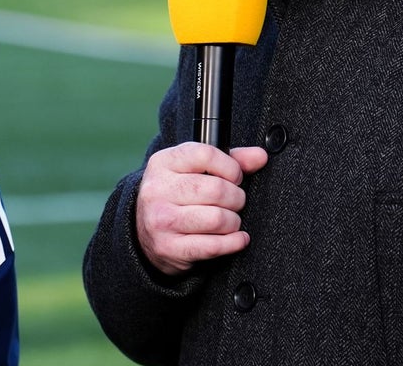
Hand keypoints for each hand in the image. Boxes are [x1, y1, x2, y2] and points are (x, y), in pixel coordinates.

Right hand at [135, 141, 266, 276]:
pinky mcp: (169, 247)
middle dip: (236, 198)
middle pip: (217, 189)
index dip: (230, 167)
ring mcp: (160, 220)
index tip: (235, 177)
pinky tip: (236, 238)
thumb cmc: (175, 195)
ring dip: (233, 221)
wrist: (143, 231)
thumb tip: (259, 156)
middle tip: (235, 202)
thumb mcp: (192, 170)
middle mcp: (157, 189)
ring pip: (218, 219)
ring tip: (229, 220)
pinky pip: (214, 246)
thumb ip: (229, 160)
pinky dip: (234, 243)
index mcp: (162, 163)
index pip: (206, 155)